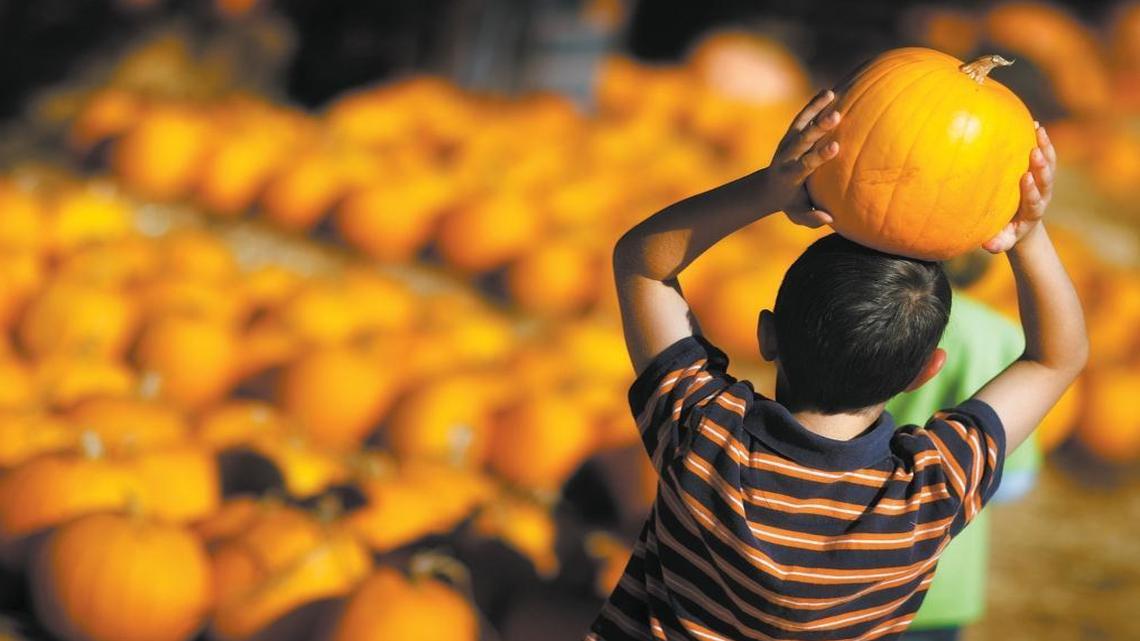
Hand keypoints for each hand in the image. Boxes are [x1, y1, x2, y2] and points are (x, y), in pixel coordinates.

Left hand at [769, 89, 841, 227]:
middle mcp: (787, 156)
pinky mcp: (791, 133)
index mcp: (790, 175)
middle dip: (818, 128)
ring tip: (832, 94)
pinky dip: (814, 105)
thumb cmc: (790, 203)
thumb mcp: (797, 215)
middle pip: (803, 140)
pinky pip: (803, 116)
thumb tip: (829, 218)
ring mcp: (788, 142)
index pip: (805, 164)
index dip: (819, 156)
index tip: (835, 147)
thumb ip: (811, 219)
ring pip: (802, 123)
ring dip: (816, 109)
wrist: (769, 187)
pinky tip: (830, 92)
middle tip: (835, 116)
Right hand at [982, 123, 1055, 252]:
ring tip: (1038, 131)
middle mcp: (1042, 195)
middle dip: (1041, 166)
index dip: (1031, 189)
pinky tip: (1034, 125)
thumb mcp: (1003, 240)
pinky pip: (1046, 155)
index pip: (1034, 200)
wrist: (1023, 225)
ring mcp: (1044, 182)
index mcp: (1032, 212)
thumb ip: (998, 243)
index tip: (1025, 178)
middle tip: (1034, 152)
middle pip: (1046, 179)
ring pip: (1049, 164)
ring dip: (1045, 148)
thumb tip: (987, 246)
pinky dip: (1042, 141)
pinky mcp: (1042, 172)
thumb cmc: (1008, 232)